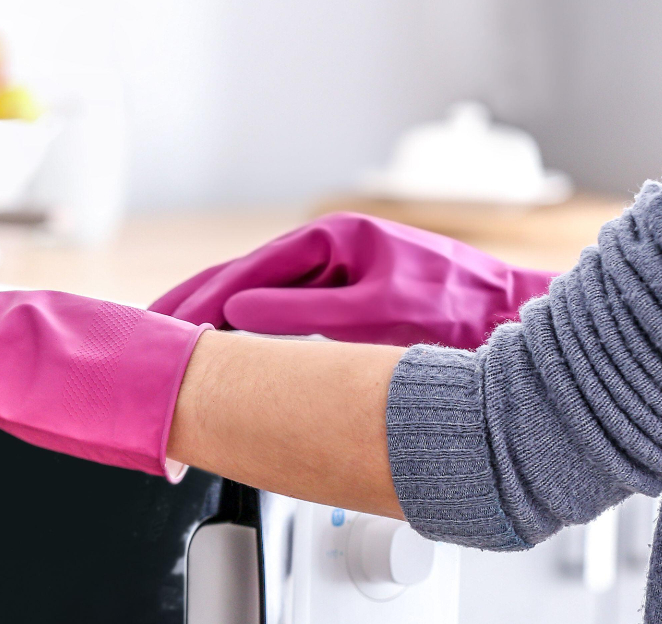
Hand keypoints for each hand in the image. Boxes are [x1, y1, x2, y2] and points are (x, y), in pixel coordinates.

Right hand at [149, 212, 555, 349]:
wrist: (512, 319)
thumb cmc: (457, 309)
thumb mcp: (376, 311)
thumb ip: (304, 312)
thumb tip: (238, 314)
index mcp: (334, 239)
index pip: (247, 272)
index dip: (200, 300)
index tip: (165, 326)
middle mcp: (332, 250)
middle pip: (244, 278)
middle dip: (194, 305)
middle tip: (149, 332)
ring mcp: (339, 273)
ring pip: (259, 296)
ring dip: (216, 318)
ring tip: (175, 340)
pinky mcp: (349, 297)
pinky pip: (282, 310)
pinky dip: (248, 327)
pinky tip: (228, 345)